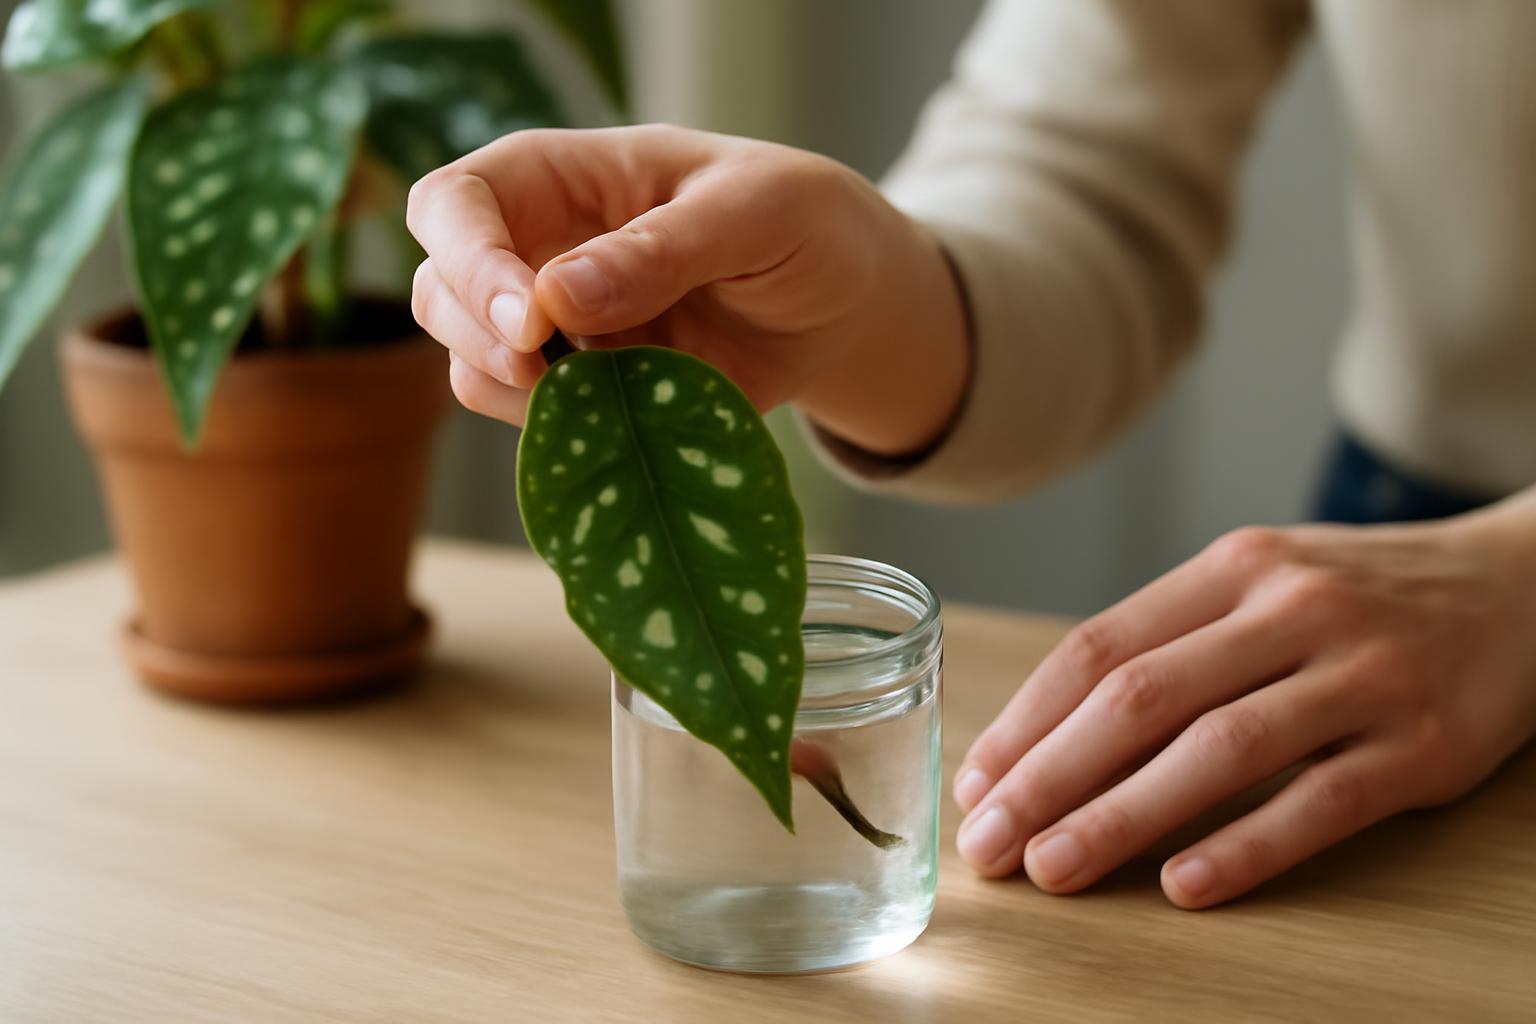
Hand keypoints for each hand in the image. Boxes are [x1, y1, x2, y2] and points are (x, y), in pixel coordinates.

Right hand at [404, 125, 967, 456]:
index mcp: (568, 177)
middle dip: (477, 336)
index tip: (531, 322)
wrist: (843, 307)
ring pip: (470, 361)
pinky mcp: (586, 390)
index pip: (459, 199)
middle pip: (442, 286)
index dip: (470, 258)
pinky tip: (621, 422)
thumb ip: (662, 248)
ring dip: (512, 392)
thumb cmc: (804, 226)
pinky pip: (532, 419)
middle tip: (546, 371)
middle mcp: (542, 248)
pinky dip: (558, 432)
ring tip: (602, 396)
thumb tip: (558, 297)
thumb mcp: (755, 214)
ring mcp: (557, 327)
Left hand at [953, 489, 1535, 907]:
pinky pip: (1321, 802)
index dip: (1026, 722)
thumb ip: (1169, 642)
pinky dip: (1247, 846)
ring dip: (1122, 816)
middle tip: (989, 845)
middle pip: (1140, 699)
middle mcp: (1289, 610)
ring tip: (1054, 869)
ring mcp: (1360, 675)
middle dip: (1048, 778)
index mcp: (1232, 569)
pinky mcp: (1421, 745)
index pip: (1099, 648)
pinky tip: (1186, 886)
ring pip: (1218, 750)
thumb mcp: (1262, 584)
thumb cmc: (1359, 596)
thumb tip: (1048, 732)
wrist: (1522, 584)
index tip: (975, 784)